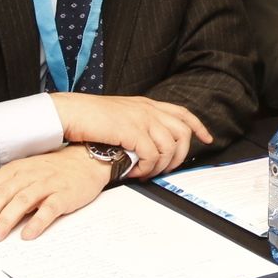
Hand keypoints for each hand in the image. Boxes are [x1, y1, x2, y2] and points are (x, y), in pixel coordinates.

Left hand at [0, 144, 110, 240]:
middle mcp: (30, 174)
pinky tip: (29, 234)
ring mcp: (48, 183)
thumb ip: (2, 188)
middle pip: (4, 194)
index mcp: (16, 169)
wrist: (86, 160)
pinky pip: (49, 208)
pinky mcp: (65, 194)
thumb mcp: (24, 173)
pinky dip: (38, 222)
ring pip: (23, 200)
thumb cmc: (52, 171)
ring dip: (8, 219)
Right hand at [50, 93, 211, 179]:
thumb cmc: (90, 117)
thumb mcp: (121, 114)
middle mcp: (148, 109)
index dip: (198, 126)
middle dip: (180, 156)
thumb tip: (148, 142)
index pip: (182, 113)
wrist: (71, 112)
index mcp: (147, 104)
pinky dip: (147, 168)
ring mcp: (141, 119)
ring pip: (169, 147)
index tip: (207, 139)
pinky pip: (152, 155)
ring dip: (160, 166)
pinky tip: (135, 172)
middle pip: (182, 133)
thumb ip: (137, 122)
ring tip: (146, 174)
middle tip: (167, 170)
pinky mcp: (132, 131)